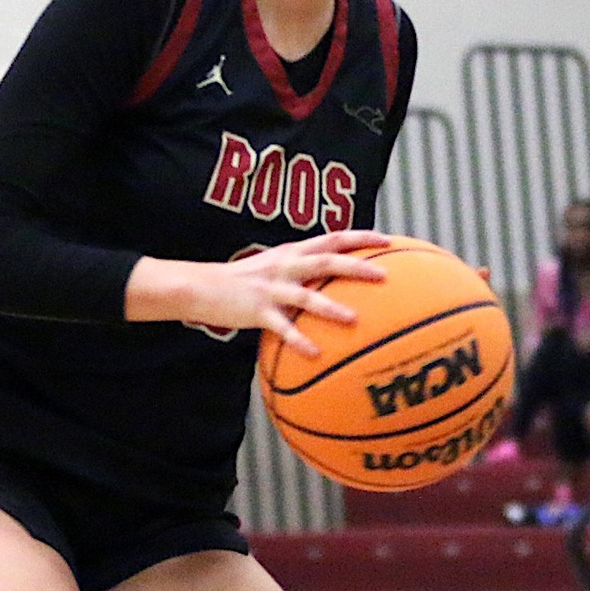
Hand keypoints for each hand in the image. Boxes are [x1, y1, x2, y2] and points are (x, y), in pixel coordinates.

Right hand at [128, 231, 389, 356]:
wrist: (201, 286)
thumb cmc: (242, 281)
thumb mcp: (274, 267)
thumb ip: (302, 270)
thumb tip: (334, 280)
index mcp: (292, 252)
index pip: (332, 237)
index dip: (361, 237)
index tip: (389, 240)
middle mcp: (285, 265)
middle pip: (326, 260)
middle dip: (356, 266)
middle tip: (384, 275)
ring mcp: (271, 287)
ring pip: (306, 295)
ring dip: (331, 307)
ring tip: (354, 319)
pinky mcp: (257, 310)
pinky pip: (282, 328)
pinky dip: (298, 340)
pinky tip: (314, 353)